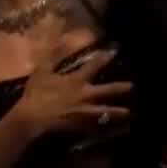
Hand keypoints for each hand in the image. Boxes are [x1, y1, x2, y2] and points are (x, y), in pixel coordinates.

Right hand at [11, 19, 131, 135]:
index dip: (105, 58)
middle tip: (133, 86)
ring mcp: (84, 111)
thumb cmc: (37, 92)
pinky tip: (107, 129)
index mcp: (77, 80)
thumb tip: (64, 39)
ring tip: (128, 112)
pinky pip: (93, 126)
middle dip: (121, 88)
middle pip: (107, 90)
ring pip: (105, 111)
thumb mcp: (43, 70)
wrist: (33, 117)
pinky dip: (101, 127)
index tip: (115, 52)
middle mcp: (85, 95)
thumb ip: (55, 55)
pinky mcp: (80, 124)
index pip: (94, 66)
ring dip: (117, 111)